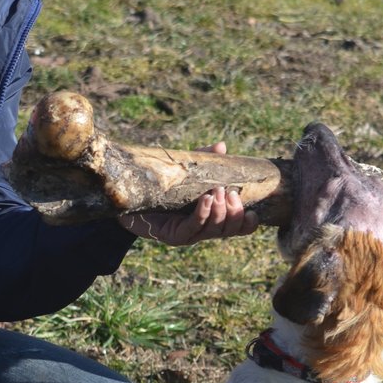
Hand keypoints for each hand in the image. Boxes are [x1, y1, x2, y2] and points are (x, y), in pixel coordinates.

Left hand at [118, 142, 259, 245]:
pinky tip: (207, 200)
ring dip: (219, 212)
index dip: (247, 224)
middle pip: (227, 230)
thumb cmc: (160, 185)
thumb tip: (222, 146)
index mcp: (210, 217)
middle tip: (232, 194)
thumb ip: (204, 160)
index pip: (235, 227)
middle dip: (235, 214)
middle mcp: (201, 229)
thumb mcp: (185, 170)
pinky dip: (203, 214)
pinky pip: (192, 227)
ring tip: (220, 193)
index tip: (254, 212)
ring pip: (212, 230)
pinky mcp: (172, 236)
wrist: (127, 199)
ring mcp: (187, 235)